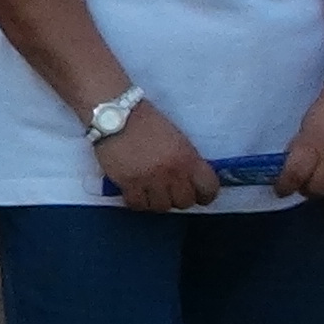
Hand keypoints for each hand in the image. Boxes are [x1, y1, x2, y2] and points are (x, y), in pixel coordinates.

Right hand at [92, 99, 223, 212]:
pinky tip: (136, 192)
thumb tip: (188, 180)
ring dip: (157, 201)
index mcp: (188, 157)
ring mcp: (151, 180)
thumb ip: (186, 160)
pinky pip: (139, 206)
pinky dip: (138, 202)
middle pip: (185, 202)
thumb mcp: (176, 139)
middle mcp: (173, 172)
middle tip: (170, 190)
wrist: (115, 116)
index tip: (198, 194)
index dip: (205, 195)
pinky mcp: (129, 184)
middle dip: (178, 198)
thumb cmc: (146, 123)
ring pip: (161, 207)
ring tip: (151, 191)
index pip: (209, 188)